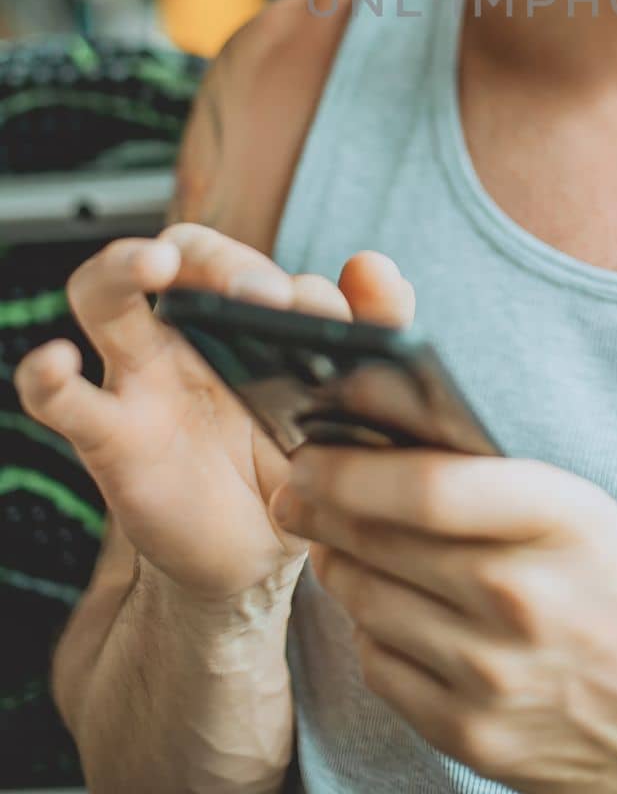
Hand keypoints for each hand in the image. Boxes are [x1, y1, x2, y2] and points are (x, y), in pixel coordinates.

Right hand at [13, 223, 414, 601]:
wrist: (259, 558)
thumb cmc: (303, 461)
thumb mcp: (353, 399)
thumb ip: (376, 328)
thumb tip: (374, 263)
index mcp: (250, 313)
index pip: (264, 265)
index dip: (291, 282)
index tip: (323, 312)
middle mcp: (192, 329)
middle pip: (183, 251)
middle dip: (219, 257)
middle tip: (258, 295)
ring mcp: (143, 375)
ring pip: (104, 296)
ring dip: (121, 267)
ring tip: (153, 264)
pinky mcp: (112, 435)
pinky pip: (64, 400)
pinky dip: (47, 378)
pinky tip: (54, 365)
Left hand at [272, 445, 616, 792]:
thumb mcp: (589, 512)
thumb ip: (496, 477)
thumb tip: (392, 429)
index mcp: (564, 522)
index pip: (428, 486)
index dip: (352, 465)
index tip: (312, 448)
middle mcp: (524, 597)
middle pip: (381, 539)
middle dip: (321, 505)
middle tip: (297, 485)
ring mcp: (495, 674)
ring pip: (368, 600)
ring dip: (338, 562)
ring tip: (334, 539)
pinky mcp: (475, 733)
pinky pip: (382, 665)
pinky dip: (368, 629)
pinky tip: (381, 607)